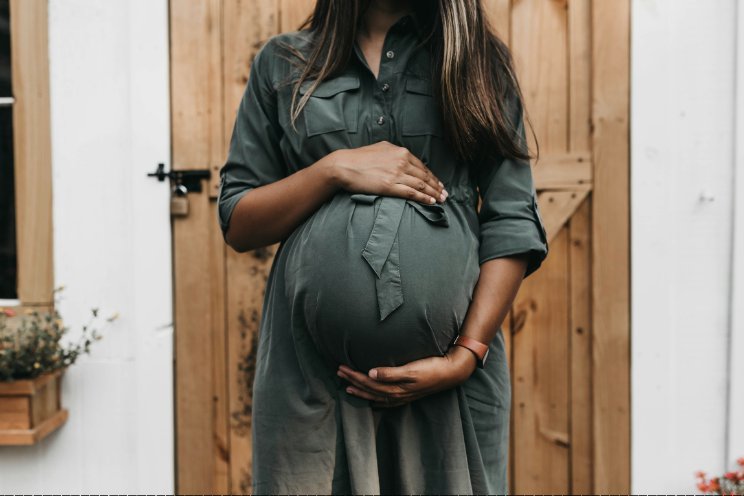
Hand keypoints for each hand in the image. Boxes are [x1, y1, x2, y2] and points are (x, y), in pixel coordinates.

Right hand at [327, 141, 447, 204]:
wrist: (343, 166)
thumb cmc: (359, 158)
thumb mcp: (380, 148)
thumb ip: (394, 152)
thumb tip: (402, 156)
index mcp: (400, 152)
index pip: (422, 166)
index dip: (432, 176)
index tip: (438, 184)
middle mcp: (401, 161)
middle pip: (424, 176)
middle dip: (437, 186)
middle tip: (445, 194)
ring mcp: (396, 174)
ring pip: (421, 185)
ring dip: (433, 193)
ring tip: (441, 200)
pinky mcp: (390, 186)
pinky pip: (412, 193)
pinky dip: (423, 198)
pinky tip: (431, 202)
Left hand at [337, 345, 477, 407]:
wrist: (451, 373)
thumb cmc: (431, 368)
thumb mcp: (411, 369)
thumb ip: (390, 373)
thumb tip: (370, 373)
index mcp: (395, 388)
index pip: (368, 382)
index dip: (353, 375)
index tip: (341, 368)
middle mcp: (397, 394)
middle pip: (369, 389)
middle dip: (352, 381)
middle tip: (338, 372)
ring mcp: (403, 396)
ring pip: (375, 396)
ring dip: (361, 390)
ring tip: (348, 386)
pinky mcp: (408, 395)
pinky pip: (386, 401)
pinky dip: (376, 400)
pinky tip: (372, 400)